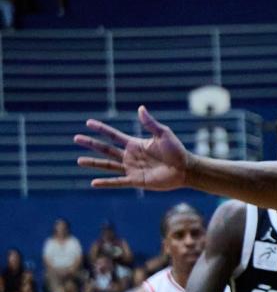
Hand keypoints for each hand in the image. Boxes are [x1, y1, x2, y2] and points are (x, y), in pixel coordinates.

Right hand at [74, 106, 188, 190]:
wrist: (185, 169)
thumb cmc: (177, 151)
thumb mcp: (163, 134)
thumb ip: (150, 123)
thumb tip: (140, 108)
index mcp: (135, 144)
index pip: (113, 135)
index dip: (101, 129)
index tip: (88, 123)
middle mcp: (130, 156)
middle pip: (106, 149)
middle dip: (91, 144)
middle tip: (76, 138)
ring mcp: (132, 169)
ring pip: (108, 165)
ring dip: (93, 163)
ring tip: (79, 160)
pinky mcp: (136, 181)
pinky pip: (118, 182)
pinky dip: (106, 182)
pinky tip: (93, 183)